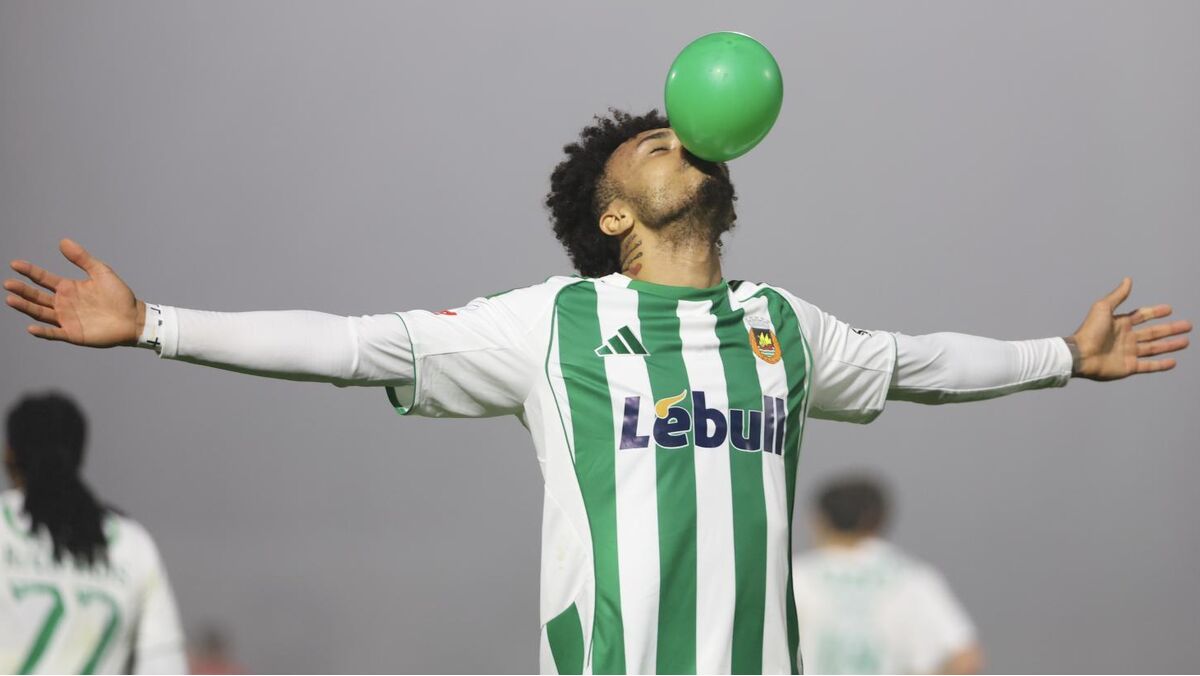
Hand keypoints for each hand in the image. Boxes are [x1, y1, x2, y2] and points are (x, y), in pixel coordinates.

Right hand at [4, 239, 143, 347]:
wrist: (134, 318)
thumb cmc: (119, 295)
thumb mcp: (101, 272)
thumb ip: (82, 258)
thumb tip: (63, 241)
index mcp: (68, 288)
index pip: (43, 279)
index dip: (30, 271)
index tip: (15, 264)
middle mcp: (63, 303)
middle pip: (37, 296)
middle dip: (22, 290)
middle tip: (8, 283)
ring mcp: (67, 319)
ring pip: (41, 313)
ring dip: (26, 307)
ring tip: (10, 299)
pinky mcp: (74, 334)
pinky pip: (55, 333)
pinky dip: (43, 332)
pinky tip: (31, 327)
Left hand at [1070, 277, 1190, 380]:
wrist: (1081, 355)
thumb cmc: (1090, 331)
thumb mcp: (1103, 308)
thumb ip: (1118, 296)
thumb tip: (1128, 280)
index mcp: (1120, 323)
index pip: (1142, 316)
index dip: (1155, 312)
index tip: (1169, 309)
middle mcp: (1126, 338)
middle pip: (1153, 332)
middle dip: (1170, 329)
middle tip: (1188, 325)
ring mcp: (1128, 353)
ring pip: (1154, 348)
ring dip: (1170, 345)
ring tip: (1186, 341)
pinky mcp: (1128, 367)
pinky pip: (1148, 366)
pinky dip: (1161, 365)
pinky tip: (1174, 362)